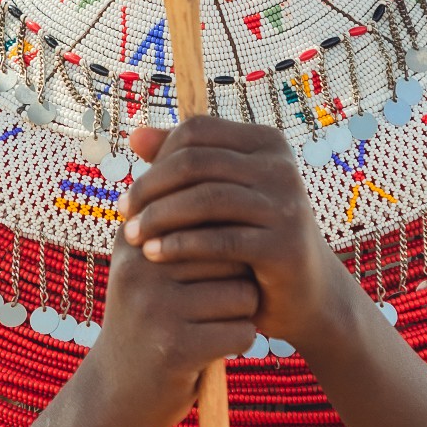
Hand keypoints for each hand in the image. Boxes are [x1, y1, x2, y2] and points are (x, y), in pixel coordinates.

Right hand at [80, 146, 260, 426]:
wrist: (115, 393)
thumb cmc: (144, 318)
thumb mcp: (142, 260)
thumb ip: (168, 212)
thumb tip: (186, 148)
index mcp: (133, 238)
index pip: (207, 211)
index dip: (226, 239)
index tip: (215, 263)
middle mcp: (140, 266)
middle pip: (231, 249)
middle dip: (239, 275)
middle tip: (215, 298)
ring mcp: (155, 308)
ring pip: (242, 292)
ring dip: (241, 312)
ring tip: (212, 323)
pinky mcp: (175, 348)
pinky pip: (241, 331)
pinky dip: (238, 343)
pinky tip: (213, 349)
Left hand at [118, 117, 357, 355]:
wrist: (303, 294)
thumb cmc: (250, 239)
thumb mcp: (218, 197)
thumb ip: (181, 164)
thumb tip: (134, 135)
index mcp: (266, 143)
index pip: (196, 132)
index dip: (155, 160)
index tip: (129, 195)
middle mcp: (281, 166)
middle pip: (196, 162)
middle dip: (150, 188)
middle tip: (122, 215)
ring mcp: (287, 204)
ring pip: (205, 198)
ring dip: (159, 217)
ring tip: (131, 237)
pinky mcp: (285, 245)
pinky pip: (220, 239)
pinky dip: (179, 245)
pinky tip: (152, 254)